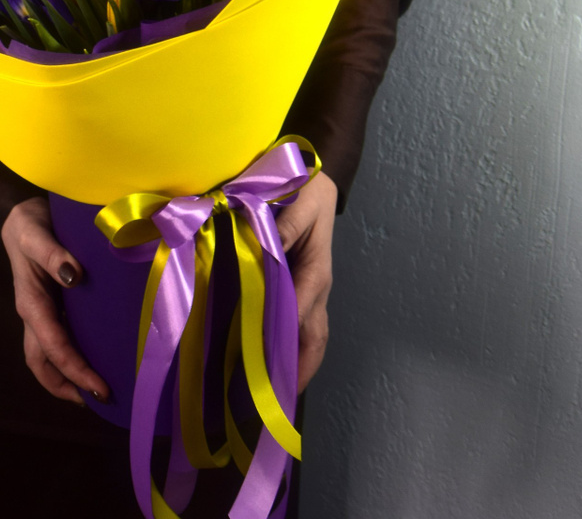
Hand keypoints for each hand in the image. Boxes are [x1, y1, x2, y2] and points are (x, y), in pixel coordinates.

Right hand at [2, 196, 110, 405]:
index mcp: (30, 302)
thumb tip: (74, 276)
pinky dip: (73, 358)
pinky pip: (59, 340)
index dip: (75, 370)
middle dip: (67, 386)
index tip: (100, 389)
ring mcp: (41, 313)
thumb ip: (53, 253)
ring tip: (96, 392)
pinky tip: (97, 358)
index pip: (53, 346)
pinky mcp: (51, 307)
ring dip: (67, 378)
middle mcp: (33, 314)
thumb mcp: (35, 232)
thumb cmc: (30, 223)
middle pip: (43, 363)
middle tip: (100, 400)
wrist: (22, 214)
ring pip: (47, 357)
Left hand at [274, 169, 337, 392]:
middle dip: (300, 370)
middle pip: (314, 338)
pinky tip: (267, 362)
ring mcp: (309, 290)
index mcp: (315, 272)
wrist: (313, 179)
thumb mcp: (298, 202)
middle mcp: (315, 288)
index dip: (283, 340)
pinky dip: (287, 347)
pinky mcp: (299, 287)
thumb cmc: (304, 189)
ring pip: (309, 336)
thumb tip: (266, 251)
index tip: (266, 365)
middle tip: (279, 402)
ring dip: (295, 365)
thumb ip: (282, 227)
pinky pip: (297, 324)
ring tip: (274, 394)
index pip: (299, 314)